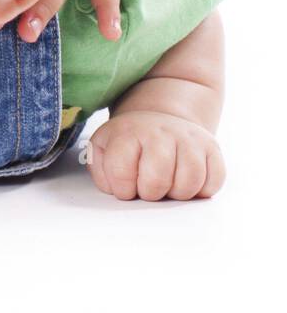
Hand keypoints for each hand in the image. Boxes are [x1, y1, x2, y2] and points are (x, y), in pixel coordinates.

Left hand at [85, 110, 224, 200]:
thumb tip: (114, 188)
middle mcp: (160, 132)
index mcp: (128, 133)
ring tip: (167, 184)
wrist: (161, 119)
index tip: (125, 186)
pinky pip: (213, 183)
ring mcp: (189, 139)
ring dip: (177, 193)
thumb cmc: (130, 141)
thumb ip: (101, 170)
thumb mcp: (103, 148)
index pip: (121, 172)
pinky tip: (186, 180)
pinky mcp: (212, 148)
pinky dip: (201, 190)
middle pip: (157, 180)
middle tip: (148, 187)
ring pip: (188, 183)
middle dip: (150, 193)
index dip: (123, 189)